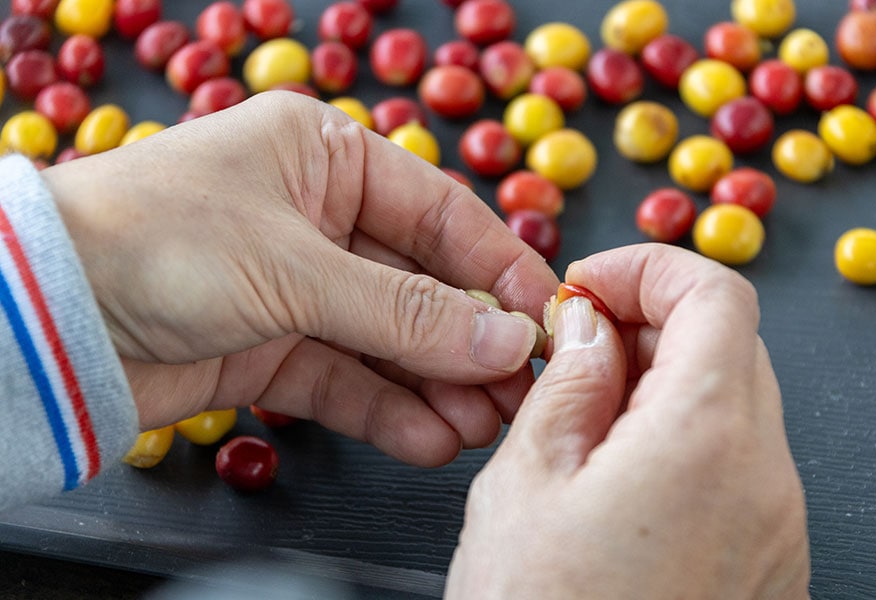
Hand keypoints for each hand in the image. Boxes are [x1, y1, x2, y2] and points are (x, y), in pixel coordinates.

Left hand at [42, 91, 558, 465]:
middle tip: (521, 388)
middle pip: (421, 282)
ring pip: (390, 339)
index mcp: (324, 157)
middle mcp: (317, 217)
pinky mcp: (274, 347)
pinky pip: (348, 379)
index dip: (496, 267)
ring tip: (484, 424)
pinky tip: (431, 438)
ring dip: (438, 383)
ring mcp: (298, 287)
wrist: (46, 315)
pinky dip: (389, 410)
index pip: (439, 212)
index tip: (545, 316)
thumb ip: (405, 311)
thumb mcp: (297, 268)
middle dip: (471, 339)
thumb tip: (504, 338)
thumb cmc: (155, 242)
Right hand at [446, 244, 809, 598]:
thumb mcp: (526, 482)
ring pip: (734, 400)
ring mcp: (777, 525)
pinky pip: (736, 461)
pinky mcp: (767, 560)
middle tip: (571, 349)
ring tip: (581, 416)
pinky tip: (616, 469)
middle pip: (728, 342)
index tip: (587, 288)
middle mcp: (766, 478)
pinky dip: (681, 435)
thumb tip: (585, 329)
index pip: (715, 293)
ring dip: (661, 380)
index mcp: (707, 439)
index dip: (646, 269)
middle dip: (646, 323)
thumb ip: (566, 383)